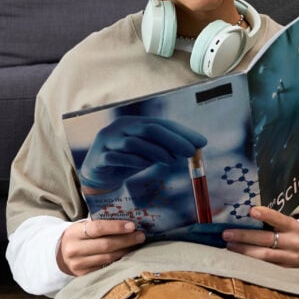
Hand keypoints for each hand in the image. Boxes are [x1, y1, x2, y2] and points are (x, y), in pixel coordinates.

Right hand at [57, 219, 145, 276]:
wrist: (59, 256)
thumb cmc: (77, 237)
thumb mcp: (81, 227)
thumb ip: (98, 223)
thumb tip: (125, 219)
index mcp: (73, 233)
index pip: (97, 228)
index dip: (116, 227)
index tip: (132, 225)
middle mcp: (74, 250)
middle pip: (106, 245)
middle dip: (126, 240)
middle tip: (141, 236)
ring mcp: (79, 265)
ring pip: (108, 258)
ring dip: (126, 251)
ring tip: (137, 244)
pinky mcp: (84, 276)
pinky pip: (106, 267)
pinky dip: (119, 260)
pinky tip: (128, 255)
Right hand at [78, 116, 206, 192]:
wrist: (97, 176)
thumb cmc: (126, 161)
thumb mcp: (147, 154)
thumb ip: (164, 149)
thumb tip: (192, 148)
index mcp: (133, 123)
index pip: (160, 123)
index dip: (181, 132)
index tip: (201, 142)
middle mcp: (120, 127)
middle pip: (148, 129)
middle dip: (173, 140)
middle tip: (190, 152)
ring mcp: (108, 141)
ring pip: (133, 142)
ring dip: (156, 151)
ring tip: (172, 161)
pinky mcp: (99, 157)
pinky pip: (117, 157)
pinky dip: (134, 161)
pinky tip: (146, 165)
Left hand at [222, 206, 298, 267]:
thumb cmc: (289, 234)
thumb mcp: (286, 225)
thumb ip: (270, 221)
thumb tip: (242, 215)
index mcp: (293, 226)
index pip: (279, 219)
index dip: (266, 215)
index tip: (251, 211)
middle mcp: (293, 243)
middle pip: (267, 239)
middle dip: (244, 237)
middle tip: (226, 234)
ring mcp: (290, 259)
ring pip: (264, 256)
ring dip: (244, 251)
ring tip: (228, 246)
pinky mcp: (284, 271)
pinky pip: (265, 267)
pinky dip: (250, 262)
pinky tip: (237, 258)